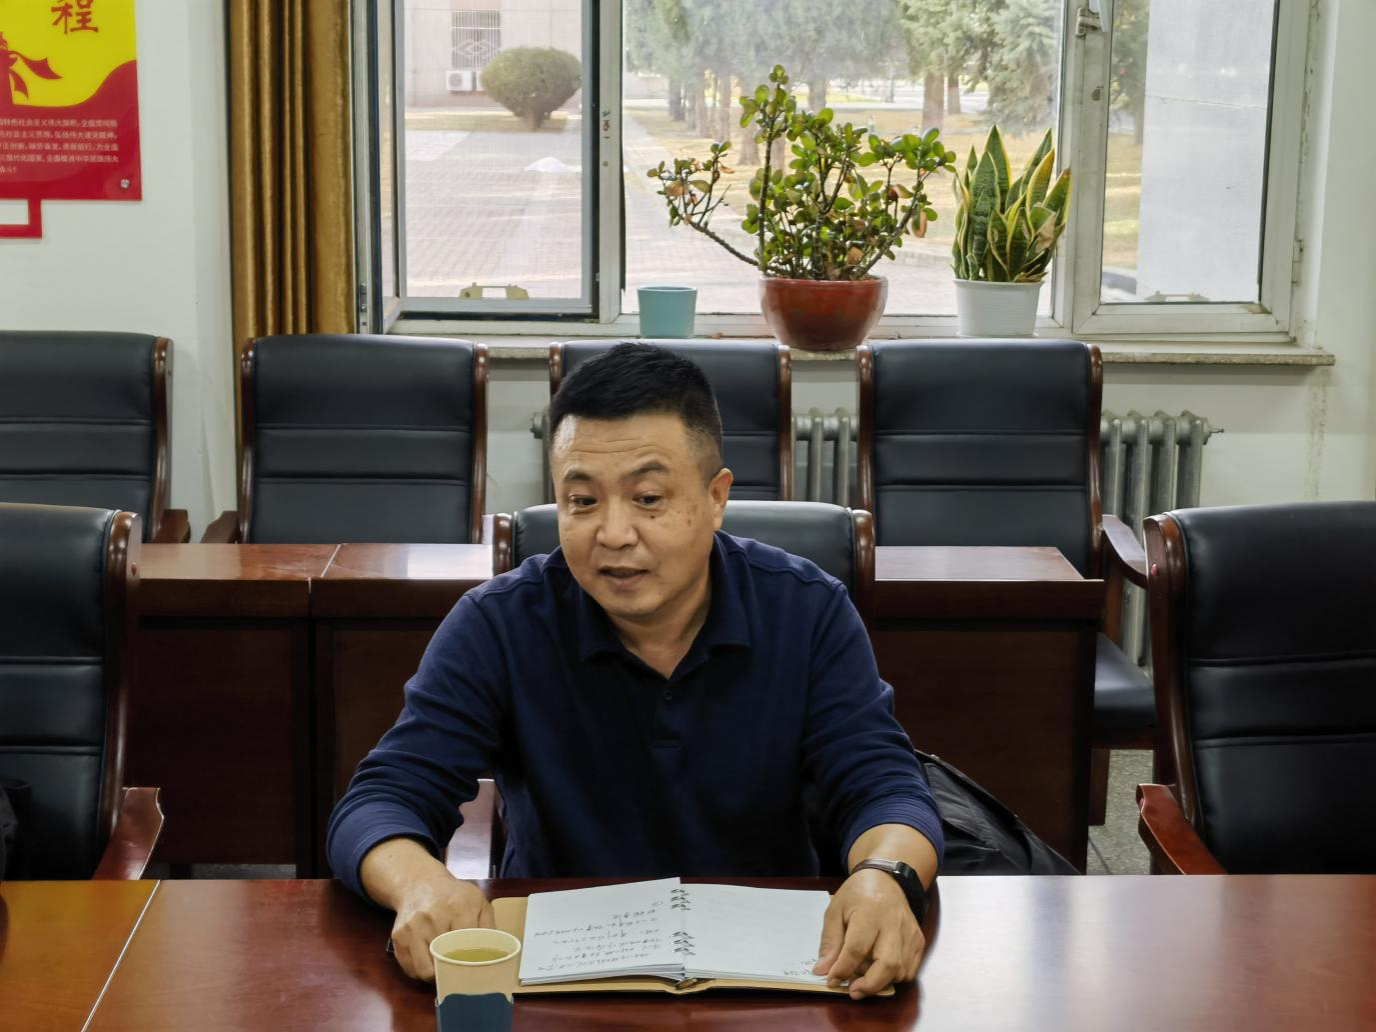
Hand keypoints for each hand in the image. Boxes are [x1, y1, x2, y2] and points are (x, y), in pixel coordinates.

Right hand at [389, 874, 494, 980]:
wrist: (420, 883)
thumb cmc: (454, 895)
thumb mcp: (478, 901)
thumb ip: (488, 926)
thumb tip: (494, 953)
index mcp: (458, 908)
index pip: (466, 945)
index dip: (471, 961)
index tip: (476, 968)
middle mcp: (432, 917)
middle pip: (444, 960)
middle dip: (454, 972)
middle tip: (460, 975)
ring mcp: (412, 928)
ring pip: (424, 970)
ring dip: (435, 977)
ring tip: (444, 972)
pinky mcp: (398, 937)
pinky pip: (410, 968)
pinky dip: (420, 972)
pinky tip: (430, 964)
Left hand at [812, 868, 924, 998]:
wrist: (886, 879)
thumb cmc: (857, 894)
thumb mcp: (835, 911)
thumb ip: (830, 942)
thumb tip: (823, 971)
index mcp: (869, 912)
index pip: (857, 948)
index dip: (843, 968)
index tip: (832, 980)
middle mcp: (894, 923)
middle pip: (887, 964)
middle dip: (870, 984)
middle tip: (853, 991)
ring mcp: (910, 933)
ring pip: (900, 971)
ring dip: (881, 981)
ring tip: (864, 976)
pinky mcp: (919, 940)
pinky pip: (910, 970)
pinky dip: (895, 977)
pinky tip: (880, 969)